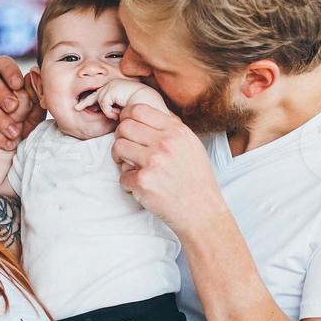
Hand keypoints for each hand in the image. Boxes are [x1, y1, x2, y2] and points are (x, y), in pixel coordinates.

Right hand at [0, 55, 44, 150]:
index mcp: (7, 83)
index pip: (3, 64)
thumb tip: (32, 76)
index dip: (9, 71)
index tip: (18, 85)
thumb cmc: (26, 133)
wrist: (13, 161)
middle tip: (12, 107)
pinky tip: (7, 142)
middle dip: (0, 91)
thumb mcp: (36, 115)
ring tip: (15, 133)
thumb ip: (36, 96)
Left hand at [75, 78, 164, 119]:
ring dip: (108, 111)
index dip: (90, 100)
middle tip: (76, 108)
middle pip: (95, 95)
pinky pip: (104, 103)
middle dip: (86, 102)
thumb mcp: (127, 111)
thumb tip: (107, 116)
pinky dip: (110, 111)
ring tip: (118, 116)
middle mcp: (114, 84)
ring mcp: (113, 85)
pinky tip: (119, 113)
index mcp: (118, 88)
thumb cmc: (143, 110)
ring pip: (100, 101)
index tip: (80, 106)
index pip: (101, 93)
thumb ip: (116, 112)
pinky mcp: (112, 88)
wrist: (152, 105)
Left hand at [110, 103, 226, 233]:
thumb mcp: (191, 145)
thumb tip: (145, 115)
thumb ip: (170, 128)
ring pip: (118, 148)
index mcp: (176, 131)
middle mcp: (165, 143)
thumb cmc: (196, 179)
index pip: (139, 109)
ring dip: (119, 159)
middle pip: (124, 127)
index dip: (127, 117)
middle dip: (121, 138)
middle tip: (127, 150)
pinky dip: (128, 184)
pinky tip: (141, 188)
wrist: (202, 211)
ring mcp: (153, 162)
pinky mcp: (143, 182)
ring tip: (130, 167)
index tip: (126, 126)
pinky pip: (122, 176)